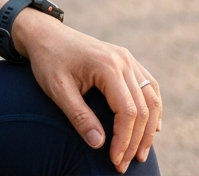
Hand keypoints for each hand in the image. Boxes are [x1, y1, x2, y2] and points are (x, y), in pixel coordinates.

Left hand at [12, 8, 161, 172]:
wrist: (45, 34)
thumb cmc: (48, 60)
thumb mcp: (57, 89)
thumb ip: (79, 116)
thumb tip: (99, 144)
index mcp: (107, 65)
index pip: (127, 111)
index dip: (124, 140)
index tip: (115, 161)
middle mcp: (123, 60)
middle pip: (143, 108)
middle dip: (136, 141)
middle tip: (124, 165)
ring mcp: (127, 58)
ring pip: (152, 98)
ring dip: (149, 128)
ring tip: (139, 153)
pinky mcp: (126, 60)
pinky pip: (149, 86)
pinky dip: (153, 108)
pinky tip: (151, 127)